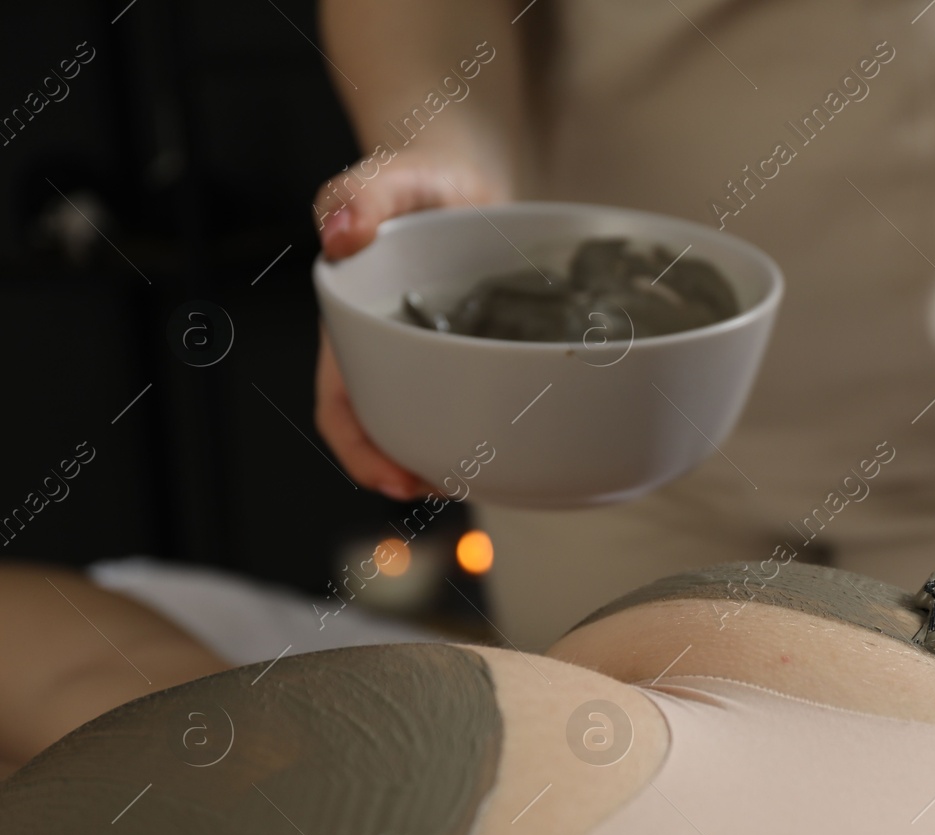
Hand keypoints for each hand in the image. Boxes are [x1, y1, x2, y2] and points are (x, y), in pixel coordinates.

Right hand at [312, 159, 501, 498]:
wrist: (465, 172)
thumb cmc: (419, 176)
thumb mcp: (391, 175)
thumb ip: (360, 194)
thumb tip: (341, 233)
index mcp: (353, 328)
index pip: (342, 406)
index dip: (362, 450)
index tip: (397, 480)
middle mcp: (388, 351)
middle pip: (387, 430)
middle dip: (411, 471)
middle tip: (455, 488)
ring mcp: (432, 357)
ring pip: (431, 424)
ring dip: (449, 456)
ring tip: (487, 475)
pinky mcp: (475, 354)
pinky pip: (475, 399)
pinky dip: (487, 423)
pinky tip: (520, 435)